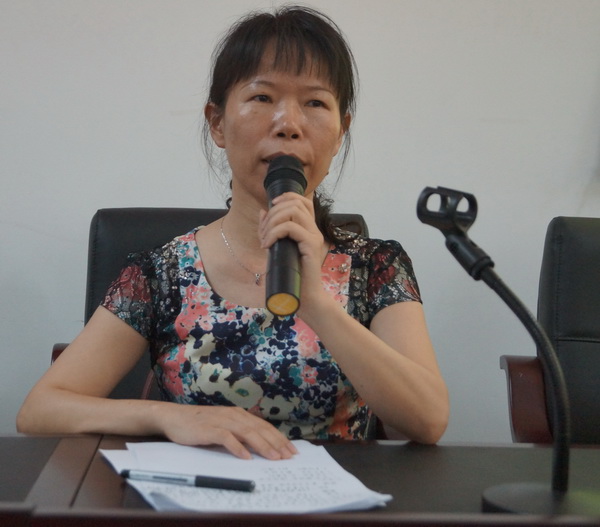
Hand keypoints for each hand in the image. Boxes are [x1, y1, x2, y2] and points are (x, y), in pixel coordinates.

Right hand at [156, 403, 297, 459]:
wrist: (174, 417)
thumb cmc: (200, 425)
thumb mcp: (224, 426)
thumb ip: (239, 433)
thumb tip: (259, 447)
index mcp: (239, 414)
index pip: (264, 426)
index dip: (279, 438)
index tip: (291, 450)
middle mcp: (233, 415)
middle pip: (260, 429)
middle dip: (276, 443)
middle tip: (288, 457)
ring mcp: (221, 420)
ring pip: (247, 432)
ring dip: (262, 445)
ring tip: (273, 457)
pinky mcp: (209, 429)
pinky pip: (226, 438)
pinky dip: (237, 447)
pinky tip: (246, 457)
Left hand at [258, 192, 326, 300]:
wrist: (305, 297)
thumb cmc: (291, 277)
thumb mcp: (276, 248)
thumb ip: (272, 230)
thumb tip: (263, 211)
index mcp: (309, 229)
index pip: (303, 201)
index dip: (287, 196)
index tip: (272, 205)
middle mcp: (314, 230)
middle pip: (295, 203)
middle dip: (273, 212)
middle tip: (263, 232)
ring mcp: (314, 236)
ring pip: (292, 212)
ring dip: (272, 222)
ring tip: (264, 239)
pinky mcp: (311, 245)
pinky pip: (291, 228)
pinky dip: (274, 233)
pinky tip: (267, 245)